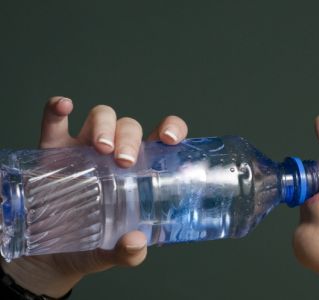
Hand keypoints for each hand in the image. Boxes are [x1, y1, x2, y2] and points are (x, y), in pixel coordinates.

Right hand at [1, 97, 187, 297]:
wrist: (55, 257)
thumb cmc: (96, 245)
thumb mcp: (115, 252)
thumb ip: (129, 252)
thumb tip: (137, 243)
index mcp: (141, 169)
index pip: (163, 137)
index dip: (172, 128)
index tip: (171, 138)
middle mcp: (116, 152)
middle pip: (129, 126)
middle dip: (129, 137)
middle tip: (124, 160)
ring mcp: (84, 148)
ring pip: (101, 117)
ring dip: (104, 125)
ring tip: (102, 148)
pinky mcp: (54, 150)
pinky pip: (55, 122)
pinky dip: (57, 110)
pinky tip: (64, 107)